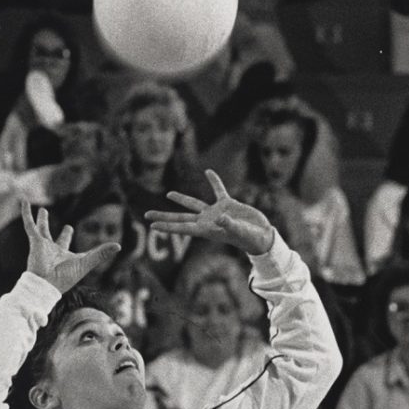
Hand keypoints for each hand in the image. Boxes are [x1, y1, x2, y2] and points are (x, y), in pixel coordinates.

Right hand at [23, 203, 119, 294]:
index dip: (69, 236)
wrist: (46, 284)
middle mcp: (53, 250)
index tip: (70, 228)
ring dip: (41, 220)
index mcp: (64, 255)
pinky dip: (26, 213)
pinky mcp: (34, 241)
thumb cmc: (65, 277)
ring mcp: (42, 245)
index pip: (67, 243)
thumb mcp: (86, 262)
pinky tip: (24, 201)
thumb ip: (101, 253)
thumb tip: (118, 246)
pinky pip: (29, 224)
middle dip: (59, 232)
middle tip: (65, 225)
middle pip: (54, 237)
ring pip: (41, 229)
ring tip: (42, 209)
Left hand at [146, 169, 273, 256]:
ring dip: (181, 200)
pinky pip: (218, 191)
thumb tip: (221, 218)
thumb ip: (228, 224)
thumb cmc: (249, 237)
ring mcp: (216, 213)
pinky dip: (214, 182)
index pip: (182, 227)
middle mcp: (207, 221)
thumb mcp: (238, 230)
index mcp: (206, 229)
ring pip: (194, 205)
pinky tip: (208, 172)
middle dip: (164, 216)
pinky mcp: (228, 205)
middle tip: (146, 214)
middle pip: (180, 217)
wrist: (262, 235)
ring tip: (168, 194)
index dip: (166, 225)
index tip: (151, 225)